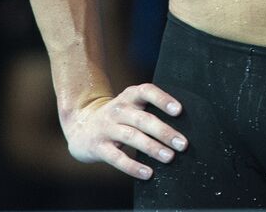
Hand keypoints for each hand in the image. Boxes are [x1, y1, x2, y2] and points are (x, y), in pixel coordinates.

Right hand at [61, 84, 186, 180]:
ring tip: (170, 157)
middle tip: (183, 144)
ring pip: (132, 137)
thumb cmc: (119, 117)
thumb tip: (185, 125)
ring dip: (152, 148)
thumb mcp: (132, 106)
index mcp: (130, 96)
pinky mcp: (98, 147)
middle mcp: (118, 109)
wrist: (80, 126)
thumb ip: (151, 110)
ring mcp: (106, 128)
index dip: (163, 99)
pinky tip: (148, 173)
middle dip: (164, 132)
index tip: (179, 110)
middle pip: (143, 119)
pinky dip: (133, 167)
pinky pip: (117, 158)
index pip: (147, 91)